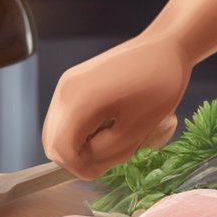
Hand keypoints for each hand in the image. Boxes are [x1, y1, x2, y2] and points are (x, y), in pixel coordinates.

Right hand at [43, 35, 189, 178]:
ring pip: (57, 132)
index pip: (61, 150)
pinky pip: (65, 118)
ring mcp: (66, 85)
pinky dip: (81, 131)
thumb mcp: (135, 130)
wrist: (164, 47)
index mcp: (78, 101)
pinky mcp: (73, 83)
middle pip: (52, 143)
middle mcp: (65, 91)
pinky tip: (107, 125)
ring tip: (110, 138)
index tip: (105, 168)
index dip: (81, 168)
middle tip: (109, 155)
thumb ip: (106, 154)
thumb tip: (88, 165)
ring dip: (80, 145)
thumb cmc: (158, 85)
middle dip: (78, 158)